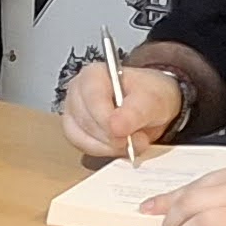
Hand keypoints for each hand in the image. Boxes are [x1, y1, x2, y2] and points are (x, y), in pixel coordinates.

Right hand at [62, 58, 182, 159]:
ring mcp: (72, 110)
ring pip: (79, 136)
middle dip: (111, 136)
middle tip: (137, 140)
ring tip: (130, 142)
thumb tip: (115, 127)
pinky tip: (118, 147)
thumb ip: (136, 112)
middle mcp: (77, 90)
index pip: (92, 98)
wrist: (150, 107)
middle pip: (84, 119)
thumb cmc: (149, 96)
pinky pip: (81, 146)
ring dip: (107, 146)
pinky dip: (102, 151)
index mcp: (94, 74)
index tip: (124, 134)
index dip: (107, 119)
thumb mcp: (153, 100)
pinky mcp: (74, 130)